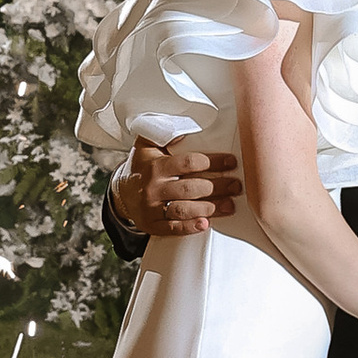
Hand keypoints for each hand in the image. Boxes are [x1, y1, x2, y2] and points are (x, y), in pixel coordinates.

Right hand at [114, 137, 242, 240]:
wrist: (121, 193)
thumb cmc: (141, 165)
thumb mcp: (146, 144)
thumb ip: (164, 133)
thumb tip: (186, 129)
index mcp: (155, 166)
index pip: (188, 163)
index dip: (212, 162)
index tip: (230, 162)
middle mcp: (152, 188)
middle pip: (190, 188)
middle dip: (217, 187)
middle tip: (235, 185)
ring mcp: (151, 208)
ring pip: (183, 209)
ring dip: (210, 208)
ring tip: (230, 205)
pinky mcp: (152, 225)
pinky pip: (173, 228)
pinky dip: (190, 227)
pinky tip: (206, 224)